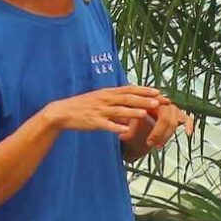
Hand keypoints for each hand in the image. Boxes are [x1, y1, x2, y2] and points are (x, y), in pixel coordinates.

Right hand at [37, 87, 169, 135]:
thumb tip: (133, 97)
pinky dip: (115, 127)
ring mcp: (99, 111)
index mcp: (108, 92)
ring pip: (118, 111)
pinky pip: (106, 125)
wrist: (62, 112)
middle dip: (144, 100)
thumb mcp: (100, 97)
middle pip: (127, 99)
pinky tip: (125, 131)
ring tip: (145, 114)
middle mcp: (105, 99)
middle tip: (159, 101)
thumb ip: (116, 97)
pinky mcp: (93, 122)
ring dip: (132, 113)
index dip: (144, 90)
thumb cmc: (83, 105)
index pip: (129, 89)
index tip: (158, 91)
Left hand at [128, 101, 192, 157]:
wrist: (123, 135)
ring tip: (158, 146)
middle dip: (161, 132)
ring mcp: (166, 107)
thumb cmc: (122, 130)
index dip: (155, 129)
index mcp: (143, 100)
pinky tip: (188, 133)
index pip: (155, 111)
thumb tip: (132, 125)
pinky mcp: (174, 114)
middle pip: (167, 114)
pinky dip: (188, 123)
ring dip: (168, 132)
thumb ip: (127, 125)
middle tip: (151, 144)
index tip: (149, 142)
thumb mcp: (121, 127)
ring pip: (175, 116)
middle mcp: (156, 101)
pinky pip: (185, 117)